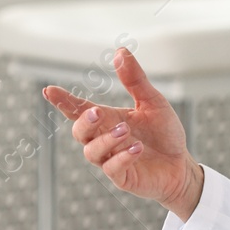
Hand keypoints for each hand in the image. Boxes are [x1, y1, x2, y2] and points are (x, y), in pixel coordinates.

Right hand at [42, 47, 203, 218]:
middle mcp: (105, 139)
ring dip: (106, 140)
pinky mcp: (123, 177)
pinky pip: (112, 168)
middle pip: (80, 132)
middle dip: (84, 122)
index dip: (64, 101)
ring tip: (126, 131)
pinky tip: (137, 148)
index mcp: (109, 119)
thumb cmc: (164, 133)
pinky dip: (122, 157)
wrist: (181, 165)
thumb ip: (135, 80)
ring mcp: (111, 159)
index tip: (49, 91)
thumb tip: (120, 52)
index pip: (80, 109)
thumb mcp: (153, 102)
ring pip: (92, 152)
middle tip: (97, 112)